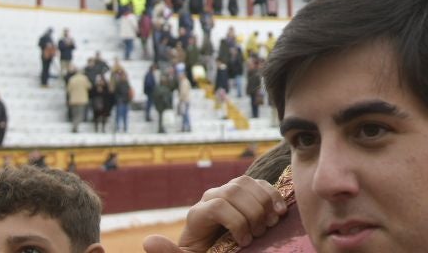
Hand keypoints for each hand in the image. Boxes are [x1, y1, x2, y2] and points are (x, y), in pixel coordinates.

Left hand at [141, 176, 288, 251]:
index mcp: (197, 215)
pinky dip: (272, 195)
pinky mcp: (244, 193)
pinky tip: (279, 212)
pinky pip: (259, 183)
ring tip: (268, 225)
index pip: (218, 205)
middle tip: (258, 235)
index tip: (244, 243)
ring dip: (263, 203)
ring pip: (246, 183)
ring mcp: (228, 193)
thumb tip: (148, 241)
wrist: (211, 252)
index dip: (236, 222)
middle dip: (252, 214)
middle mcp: (211, 198)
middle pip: (234, 191)